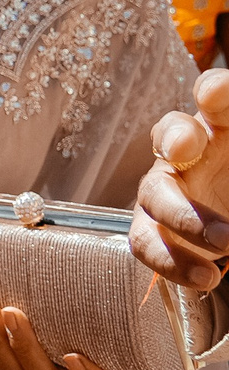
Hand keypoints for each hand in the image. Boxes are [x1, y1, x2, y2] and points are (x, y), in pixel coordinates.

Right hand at [130, 68, 228, 289]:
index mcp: (219, 126)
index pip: (214, 97)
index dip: (214, 91)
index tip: (217, 92)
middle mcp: (185, 152)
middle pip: (169, 133)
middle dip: (174, 137)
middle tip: (186, 147)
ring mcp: (165, 191)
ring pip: (155, 195)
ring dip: (185, 217)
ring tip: (226, 242)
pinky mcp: (153, 231)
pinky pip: (149, 244)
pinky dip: (175, 263)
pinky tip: (208, 277)